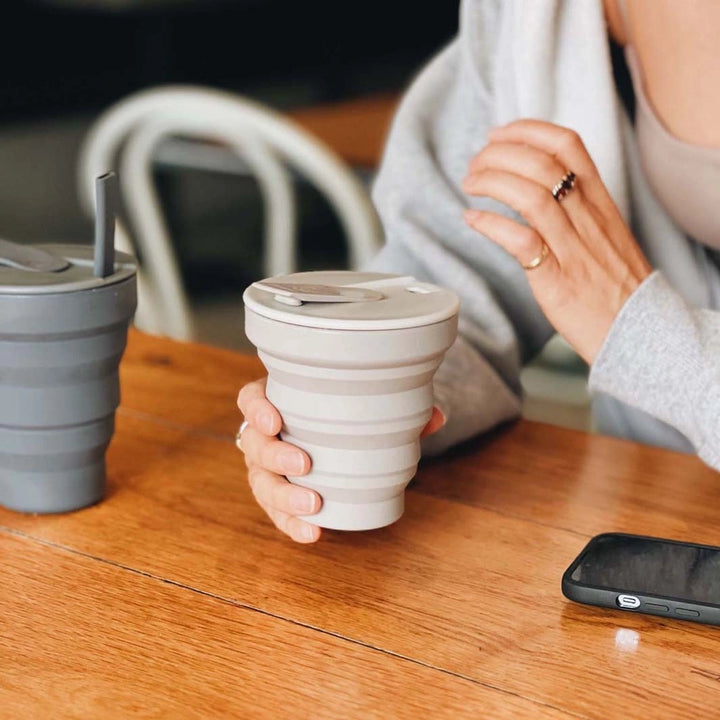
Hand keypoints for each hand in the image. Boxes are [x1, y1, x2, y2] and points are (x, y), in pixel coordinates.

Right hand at [237, 377, 445, 542]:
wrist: (336, 438)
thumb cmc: (344, 415)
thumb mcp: (367, 406)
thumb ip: (397, 410)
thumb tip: (436, 417)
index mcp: (277, 401)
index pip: (251, 399)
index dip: (256, 409)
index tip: (275, 420)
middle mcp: (263, 435)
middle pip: (254, 444)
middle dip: (275, 455)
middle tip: (305, 463)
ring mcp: (265, 468)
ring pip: (260, 482)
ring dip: (283, 496)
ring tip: (312, 506)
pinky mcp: (276, 495)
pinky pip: (275, 512)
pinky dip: (291, 524)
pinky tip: (312, 533)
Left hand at [462, 119, 651, 363]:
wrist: (639, 331)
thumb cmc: (616, 286)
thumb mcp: (606, 234)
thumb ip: (578, 208)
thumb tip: (540, 187)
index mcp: (600, 202)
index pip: (568, 146)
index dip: (528, 131)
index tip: (498, 134)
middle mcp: (587, 219)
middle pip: (542, 164)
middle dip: (500, 154)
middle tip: (475, 165)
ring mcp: (572, 248)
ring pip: (530, 195)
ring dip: (491, 182)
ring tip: (471, 185)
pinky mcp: (557, 280)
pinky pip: (520, 242)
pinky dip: (490, 225)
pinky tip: (473, 219)